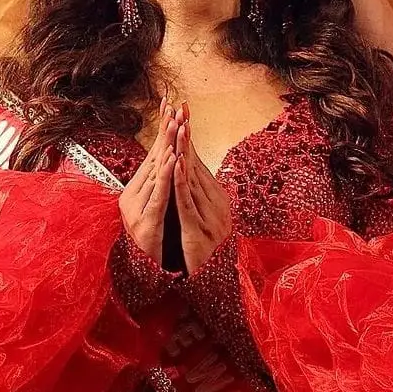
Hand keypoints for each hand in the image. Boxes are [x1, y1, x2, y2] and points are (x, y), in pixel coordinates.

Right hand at [118, 100, 176, 265]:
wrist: (144, 274)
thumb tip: (167, 160)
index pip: (152, 155)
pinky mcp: (146, 224)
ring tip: (175, 126)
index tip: (171, 106)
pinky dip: (164, 177)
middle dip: (165, 132)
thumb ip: (160, 186)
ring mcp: (137, 210)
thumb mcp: (159, 209)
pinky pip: (157, 196)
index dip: (163, 131)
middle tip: (174, 107)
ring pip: (154, 173)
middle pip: (152, 159)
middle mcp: (132, 197)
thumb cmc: (155, 241)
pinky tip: (171, 160)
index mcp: (137, 191)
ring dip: (165, 148)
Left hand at [175, 107, 232, 273]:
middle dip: (186, 136)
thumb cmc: (205, 252)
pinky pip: (188, 203)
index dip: (188, 137)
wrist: (215, 283)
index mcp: (216, 199)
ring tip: (177, 127)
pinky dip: (181, 182)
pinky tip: (176, 165)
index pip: (198, 162)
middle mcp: (217, 204)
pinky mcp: (199, 231)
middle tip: (179, 108)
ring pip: (192, 179)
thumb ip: (197, 197)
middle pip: (196, 165)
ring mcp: (210, 218)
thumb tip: (189, 173)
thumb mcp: (201, 219)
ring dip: (183, 152)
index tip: (182, 112)